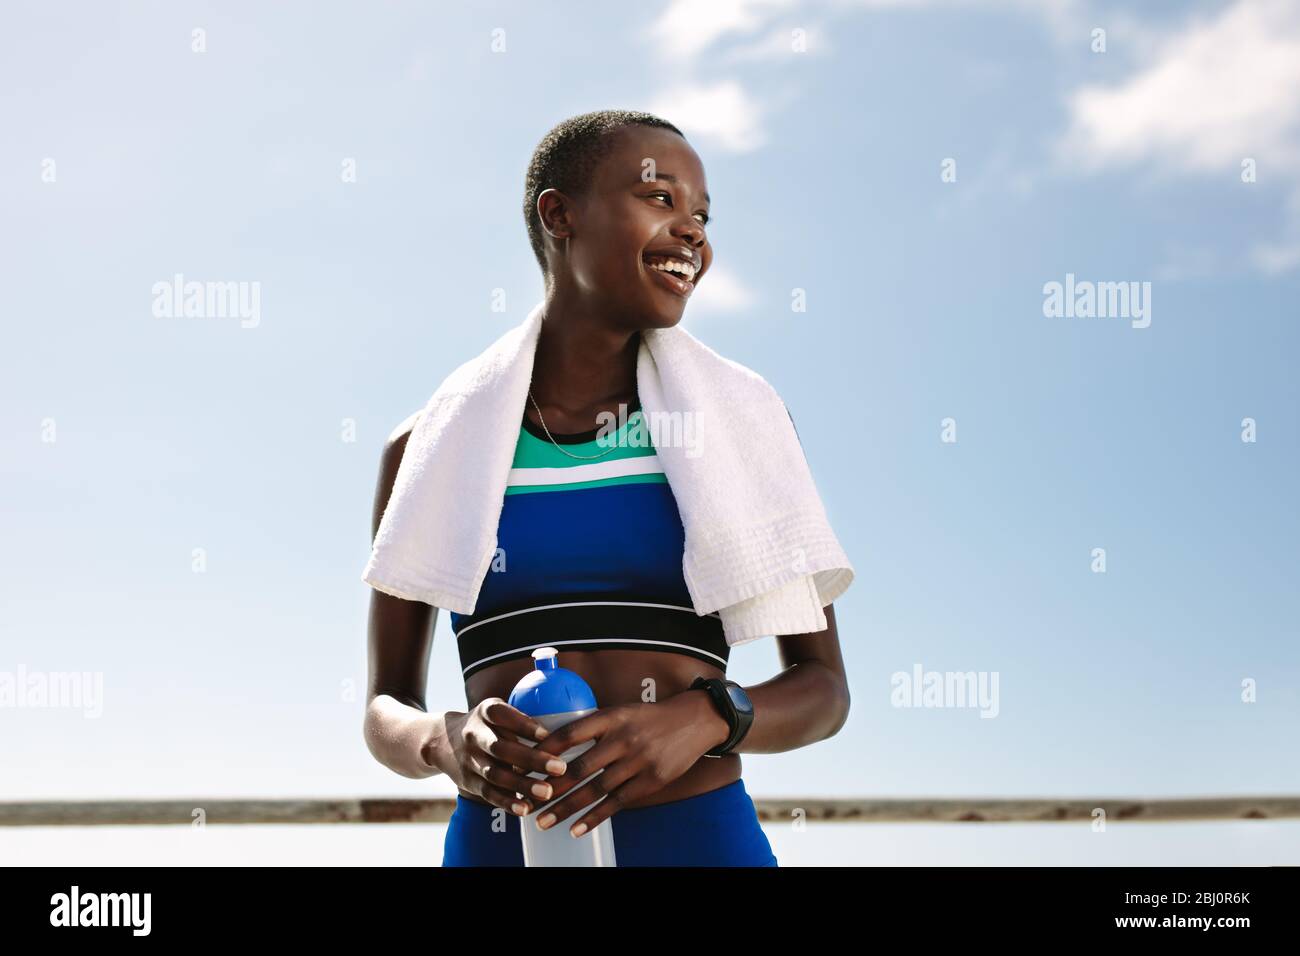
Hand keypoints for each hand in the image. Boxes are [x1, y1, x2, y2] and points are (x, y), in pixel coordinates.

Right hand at [443, 699, 571, 817]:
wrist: (442, 741)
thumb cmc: (486, 725)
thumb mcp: (497, 711)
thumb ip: (522, 719)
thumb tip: (564, 726)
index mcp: (485, 712)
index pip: (503, 715)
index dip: (525, 725)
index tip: (549, 734)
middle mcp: (474, 735)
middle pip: (502, 748)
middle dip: (532, 759)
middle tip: (560, 768)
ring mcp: (469, 760)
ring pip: (496, 774)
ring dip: (522, 785)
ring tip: (548, 793)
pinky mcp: (468, 781)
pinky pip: (488, 793)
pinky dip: (507, 802)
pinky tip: (526, 809)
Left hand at [528, 690, 729, 837]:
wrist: (695, 721)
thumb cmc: (650, 717)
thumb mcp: (621, 711)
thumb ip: (594, 727)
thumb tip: (555, 745)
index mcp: (611, 717)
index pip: (569, 734)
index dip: (544, 751)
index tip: (523, 766)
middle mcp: (622, 739)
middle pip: (578, 767)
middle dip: (550, 788)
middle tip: (526, 803)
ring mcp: (638, 761)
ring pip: (595, 789)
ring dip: (566, 808)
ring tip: (544, 822)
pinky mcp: (651, 781)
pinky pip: (617, 803)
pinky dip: (594, 817)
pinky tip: (577, 829)